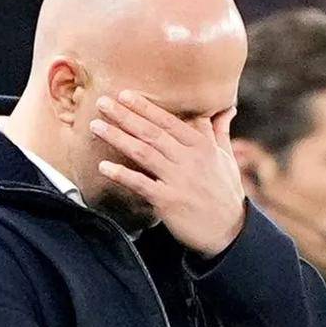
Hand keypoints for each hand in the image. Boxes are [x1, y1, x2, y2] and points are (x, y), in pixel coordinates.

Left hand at [91, 90, 245, 256]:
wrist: (229, 231)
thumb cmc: (225, 192)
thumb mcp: (226, 158)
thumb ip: (219, 132)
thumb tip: (227, 109)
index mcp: (202, 146)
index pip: (168, 121)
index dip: (145, 108)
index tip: (124, 94)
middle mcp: (190, 159)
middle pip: (151, 133)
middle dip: (125, 116)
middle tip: (102, 102)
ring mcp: (178, 180)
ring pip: (143, 153)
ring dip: (117, 138)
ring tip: (95, 126)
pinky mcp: (168, 201)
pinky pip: (140, 184)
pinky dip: (121, 174)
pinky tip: (103, 166)